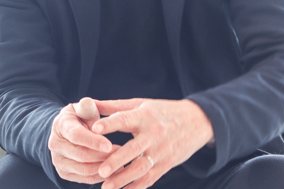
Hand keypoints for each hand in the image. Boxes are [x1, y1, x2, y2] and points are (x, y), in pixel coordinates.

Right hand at [48, 97, 116, 183]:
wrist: (68, 132)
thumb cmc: (81, 118)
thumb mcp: (83, 109)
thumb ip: (87, 107)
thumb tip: (87, 102)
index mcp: (60, 126)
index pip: (76, 136)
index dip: (93, 141)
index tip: (109, 144)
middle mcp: (55, 145)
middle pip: (81, 155)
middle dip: (103, 156)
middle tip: (121, 153)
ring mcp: (58, 161)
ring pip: (84, 169)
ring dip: (104, 167)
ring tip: (122, 162)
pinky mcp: (64, 173)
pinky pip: (85, 179)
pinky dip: (101, 176)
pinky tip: (115, 170)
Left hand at [91, 99, 213, 188]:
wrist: (196, 121)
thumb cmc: (161, 111)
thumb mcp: (140, 103)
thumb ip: (113, 106)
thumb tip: (87, 103)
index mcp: (144, 115)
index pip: (125, 119)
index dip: (110, 124)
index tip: (94, 129)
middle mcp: (153, 134)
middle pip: (133, 149)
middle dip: (116, 161)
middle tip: (100, 171)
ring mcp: (161, 151)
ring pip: (141, 168)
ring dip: (124, 179)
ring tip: (106, 187)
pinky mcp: (167, 164)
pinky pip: (151, 178)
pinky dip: (137, 186)